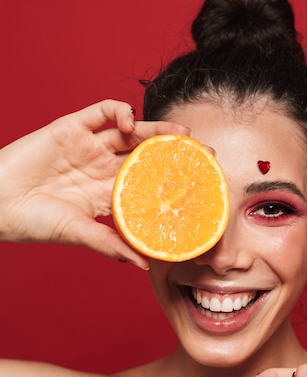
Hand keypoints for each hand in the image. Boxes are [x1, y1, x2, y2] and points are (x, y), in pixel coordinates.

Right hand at [0, 99, 188, 267]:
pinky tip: (130, 123)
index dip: (172, 181)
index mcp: (107, 193)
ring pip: (130, 132)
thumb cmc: (33, 222)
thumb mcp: (77, 233)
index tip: (198, 184)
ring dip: (156, 129)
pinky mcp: (71, 128)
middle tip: (204, 152)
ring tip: (180, 132)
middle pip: (146, 154)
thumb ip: (109, 243)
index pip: (148, 183)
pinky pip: (101, 112)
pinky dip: (119, 112)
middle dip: (174, 151)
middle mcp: (102, 168)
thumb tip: (142, 264)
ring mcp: (88, 147)